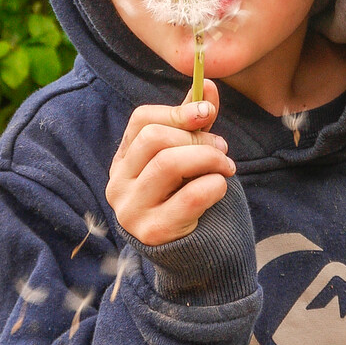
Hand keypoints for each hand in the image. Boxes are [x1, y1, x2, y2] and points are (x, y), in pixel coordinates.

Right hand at [105, 79, 235, 246]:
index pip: (141, 121)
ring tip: (226, 167)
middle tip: (223, 150)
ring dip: (207, 159)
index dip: (177, 111)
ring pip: (168, 163)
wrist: (201, 260)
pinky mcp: (153, 233)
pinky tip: (220, 188)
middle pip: (153, 139)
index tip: (207, 114)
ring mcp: (131, 211)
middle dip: (196, 138)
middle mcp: (118, 185)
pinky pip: (190, 196)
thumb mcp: (190, 159)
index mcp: (124, 162)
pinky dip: (213, 185)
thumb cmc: (192, 201)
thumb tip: (208, 84)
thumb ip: (195, 124)